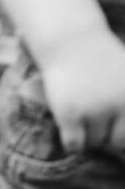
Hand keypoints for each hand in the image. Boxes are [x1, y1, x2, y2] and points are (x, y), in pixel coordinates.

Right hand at [41, 30, 124, 151]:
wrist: (71, 43)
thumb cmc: (101, 61)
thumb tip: (121, 144)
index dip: (120, 134)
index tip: (110, 128)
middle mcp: (117, 103)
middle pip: (114, 141)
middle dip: (105, 137)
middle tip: (95, 126)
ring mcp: (93, 109)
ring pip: (93, 142)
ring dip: (86, 137)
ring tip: (82, 123)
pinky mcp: (70, 114)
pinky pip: (74, 144)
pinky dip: (72, 144)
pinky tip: (70, 131)